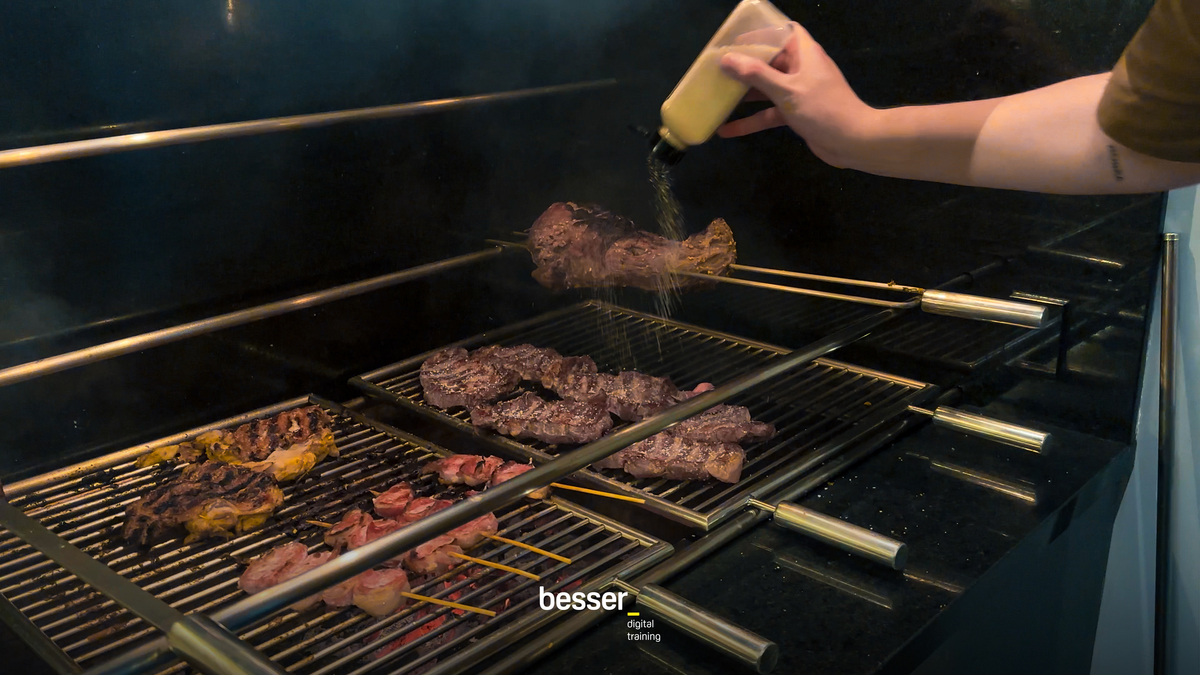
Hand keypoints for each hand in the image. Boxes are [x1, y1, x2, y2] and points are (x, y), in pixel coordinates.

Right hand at [717, 23, 877, 167]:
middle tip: (719, 68)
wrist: (853, 142)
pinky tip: (728, 130)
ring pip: (767, 88)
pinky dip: (752, 120)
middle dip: (745, 65)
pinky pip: (770, 112)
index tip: (738, 39)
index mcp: (805, 53)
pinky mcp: (797, 113)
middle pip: (770, 60)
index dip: (762, 32)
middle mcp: (802, 69)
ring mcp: (799, 92)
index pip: (784, 31)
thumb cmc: (822, 108)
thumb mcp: (786, 90)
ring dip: (745, 94)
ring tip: (717, 95)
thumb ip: (756, 75)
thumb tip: (726, 59)